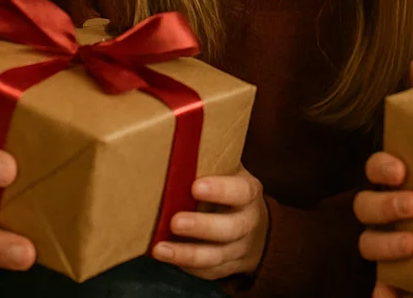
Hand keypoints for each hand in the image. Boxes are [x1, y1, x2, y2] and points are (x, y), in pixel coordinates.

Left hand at [151, 167, 267, 278]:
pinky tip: (167, 257)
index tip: (196, 187)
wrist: (252, 224)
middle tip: (176, 221)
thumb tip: (168, 140)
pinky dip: (187, 267)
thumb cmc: (227, 188)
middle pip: (231, 228)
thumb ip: (207, 162)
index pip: (240, 191)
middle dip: (202, 226)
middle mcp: (248, 221)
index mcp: (248, 191)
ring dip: (188, 254)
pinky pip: (208, 271)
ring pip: (217, 256)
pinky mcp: (226, 267)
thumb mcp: (227, 171)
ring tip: (161, 249)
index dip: (221, 190)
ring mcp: (239, 247)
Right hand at [356, 57, 412, 290]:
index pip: (377, 169)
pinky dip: (383, 293)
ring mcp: (391, 249)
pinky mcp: (400, 282)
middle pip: (365, 208)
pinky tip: (391, 296)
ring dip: (383, 245)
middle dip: (383, 204)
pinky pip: (380, 290)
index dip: (381, 168)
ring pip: (368, 246)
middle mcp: (390, 214)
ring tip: (412, 244)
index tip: (402, 169)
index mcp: (401, 182)